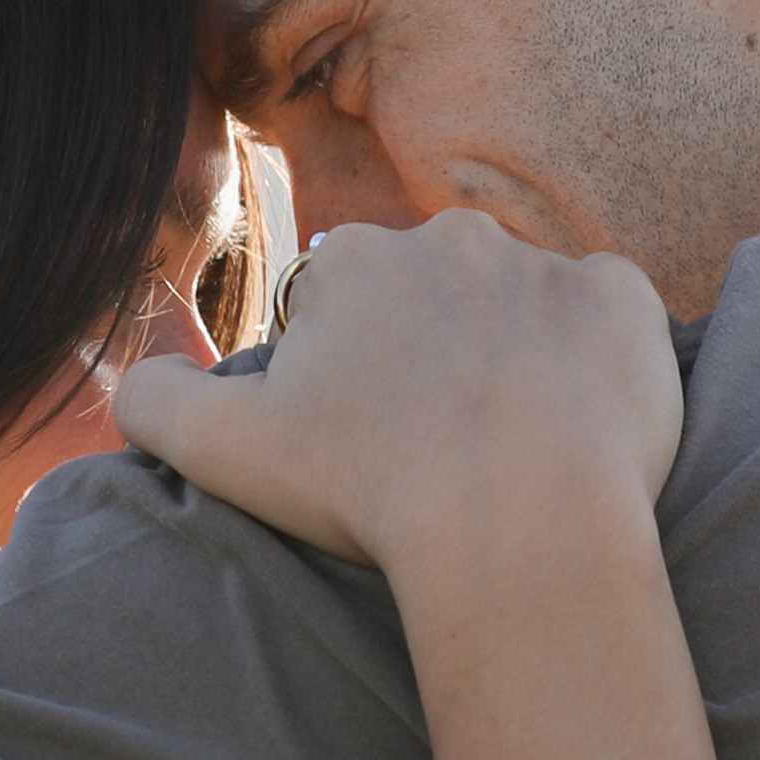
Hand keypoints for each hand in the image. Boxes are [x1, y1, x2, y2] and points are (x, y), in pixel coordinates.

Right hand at [115, 210, 679, 586]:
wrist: (518, 521)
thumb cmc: (367, 487)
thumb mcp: (220, 451)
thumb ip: (153, 401)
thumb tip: (134, 374)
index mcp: (351, 260)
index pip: (338, 306)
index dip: (344, 378)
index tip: (361, 442)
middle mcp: (448, 238)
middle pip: (431, 296)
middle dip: (430, 356)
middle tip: (437, 450)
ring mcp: (545, 266)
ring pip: (521, 308)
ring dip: (515, 360)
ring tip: (515, 452)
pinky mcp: (626, 304)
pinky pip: (609, 319)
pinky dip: (599, 361)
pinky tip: (583, 425)